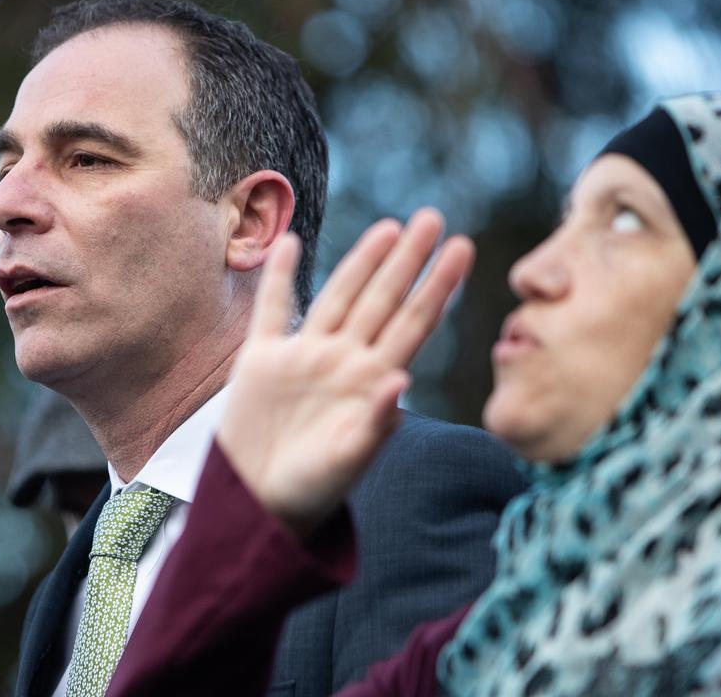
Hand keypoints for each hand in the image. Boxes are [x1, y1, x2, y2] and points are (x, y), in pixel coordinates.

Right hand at [219, 208, 474, 538]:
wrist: (258, 504)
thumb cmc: (312, 491)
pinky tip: (292, 243)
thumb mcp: (349, 461)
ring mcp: (305, 357)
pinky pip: (274, 310)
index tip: (462, 249)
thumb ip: (376, 424)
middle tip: (434, 217)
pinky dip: (281, 277)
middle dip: (408, 260)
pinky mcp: (263, 361)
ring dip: (362, 261)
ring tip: (389, 226)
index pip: (413, 323)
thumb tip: (403, 380)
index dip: (437, 286)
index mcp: (372, 382)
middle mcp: (344, 361)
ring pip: (339, 296)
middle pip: (383, 299)